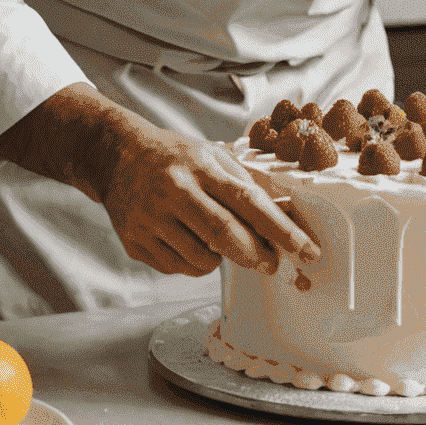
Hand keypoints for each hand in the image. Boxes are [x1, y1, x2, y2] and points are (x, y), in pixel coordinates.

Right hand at [0, 85, 321, 280]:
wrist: (118, 157)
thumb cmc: (176, 157)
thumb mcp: (212, 155)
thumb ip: (243, 184)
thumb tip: (282, 216)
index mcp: (201, 167)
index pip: (249, 202)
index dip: (281, 230)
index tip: (307, 250)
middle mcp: (175, 192)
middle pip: (224, 235)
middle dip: (256, 255)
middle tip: (273, 263)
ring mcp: (152, 220)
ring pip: (202, 260)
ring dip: (221, 258)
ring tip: (215, 238)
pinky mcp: (136, 243)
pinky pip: (179, 268)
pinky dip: (194, 262)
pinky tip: (187, 240)